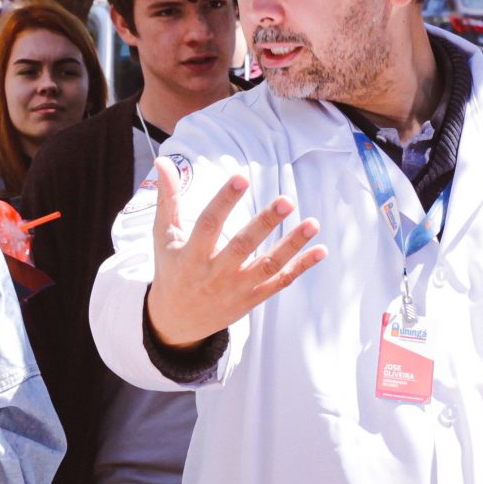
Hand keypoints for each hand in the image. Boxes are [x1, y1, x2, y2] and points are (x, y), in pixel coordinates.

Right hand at [144, 159, 325, 347]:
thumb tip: (162, 162)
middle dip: (265, 223)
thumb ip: (168, 199)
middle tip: (286, 200)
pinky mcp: (252, 299)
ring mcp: (236, 289)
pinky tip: (320, 250)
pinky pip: (280, 282)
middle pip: (243, 246)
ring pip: (267, 266)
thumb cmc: (172, 270)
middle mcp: (214, 273)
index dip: (224, 201)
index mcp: (190, 255)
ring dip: (292, 245)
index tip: (241, 178)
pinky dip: (301, 267)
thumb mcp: (163, 237)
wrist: (177, 322)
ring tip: (313, 223)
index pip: (208, 225)